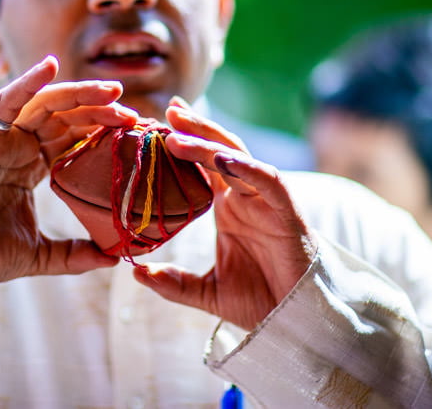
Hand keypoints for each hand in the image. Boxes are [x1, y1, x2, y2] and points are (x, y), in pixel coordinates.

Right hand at [0, 56, 137, 285]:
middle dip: (100, 110)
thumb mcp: (41, 254)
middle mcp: (20, 147)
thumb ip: (74, 254)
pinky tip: (51, 65)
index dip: (103, 130)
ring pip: (47, 103)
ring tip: (112, 91)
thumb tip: (114, 258)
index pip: (74, 138)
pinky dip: (29, 80)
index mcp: (33, 167)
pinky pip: (9, 100)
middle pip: (67, 116)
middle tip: (133, 113)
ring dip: (79, 92)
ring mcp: (4, 139)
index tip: (136, 133)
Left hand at [133, 98, 316, 329]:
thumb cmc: (258, 300)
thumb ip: (173, 282)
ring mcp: (266, 201)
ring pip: (238, 158)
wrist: (295, 322)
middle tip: (169, 108)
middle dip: (196, 126)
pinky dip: (246, 167)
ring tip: (179, 130)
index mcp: (227, 206)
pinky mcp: (287, 212)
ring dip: (210, 142)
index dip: (182, 141)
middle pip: (218, 149)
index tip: (154, 123)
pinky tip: (221, 159)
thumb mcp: (206, 292)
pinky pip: (267, 182)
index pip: (202, 164)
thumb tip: (136, 273)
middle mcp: (245, 197)